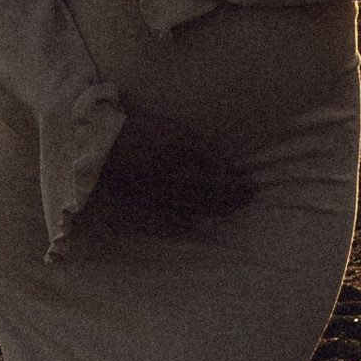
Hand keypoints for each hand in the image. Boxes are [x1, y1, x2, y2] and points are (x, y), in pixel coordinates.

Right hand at [90, 111, 252, 238]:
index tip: (253, 187)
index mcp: (186, 178)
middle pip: (211, 203)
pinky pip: (170, 220)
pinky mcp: (147, 204)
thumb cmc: (144, 137)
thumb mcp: (179, 137)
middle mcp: (177, 196)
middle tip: (250, 198)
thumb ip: (203, 154)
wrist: (107, 150)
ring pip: (195, 211)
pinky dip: (185, 223)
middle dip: (233, 202)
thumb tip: (223, 169)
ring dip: (217, 211)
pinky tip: (192, 223)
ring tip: (232, 208)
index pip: (220, 188)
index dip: (239, 189)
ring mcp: (161, 203)